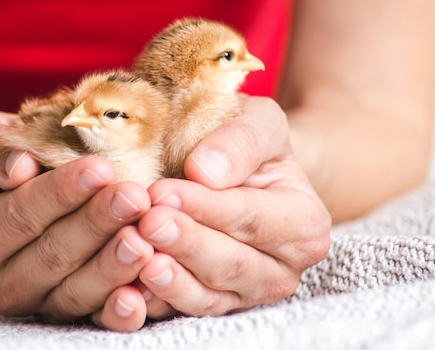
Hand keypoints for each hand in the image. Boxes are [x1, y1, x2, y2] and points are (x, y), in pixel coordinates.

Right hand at [0, 110, 153, 331]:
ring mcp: (37, 302)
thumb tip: (18, 166)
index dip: (60, 193)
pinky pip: (95, 318)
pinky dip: (118, 311)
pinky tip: (141, 294)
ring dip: (112, 268)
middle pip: (52, 255)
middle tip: (135, 199)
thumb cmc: (7, 159)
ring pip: (75, 291)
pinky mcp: (69, 316)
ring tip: (144, 240)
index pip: (20, 214)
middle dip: (97, 226)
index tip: (100, 169)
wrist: (18, 195)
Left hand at [136, 96, 331, 317]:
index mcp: (304, 224)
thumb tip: (204, 170)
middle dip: (186, 244)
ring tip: (138, 257)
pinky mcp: (214, 304)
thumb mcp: (259, 123)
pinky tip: (130, 285)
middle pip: (232, 264)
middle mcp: (283, 269)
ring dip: (170, 280)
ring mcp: (248, 294)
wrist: (241, 174)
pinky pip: (184, 311)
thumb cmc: (250, 146)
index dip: (207, 208)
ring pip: (208, 296)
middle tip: (147, 223)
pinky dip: (157, 301)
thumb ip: (241, 141)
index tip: (162, 192)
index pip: (252, 219)